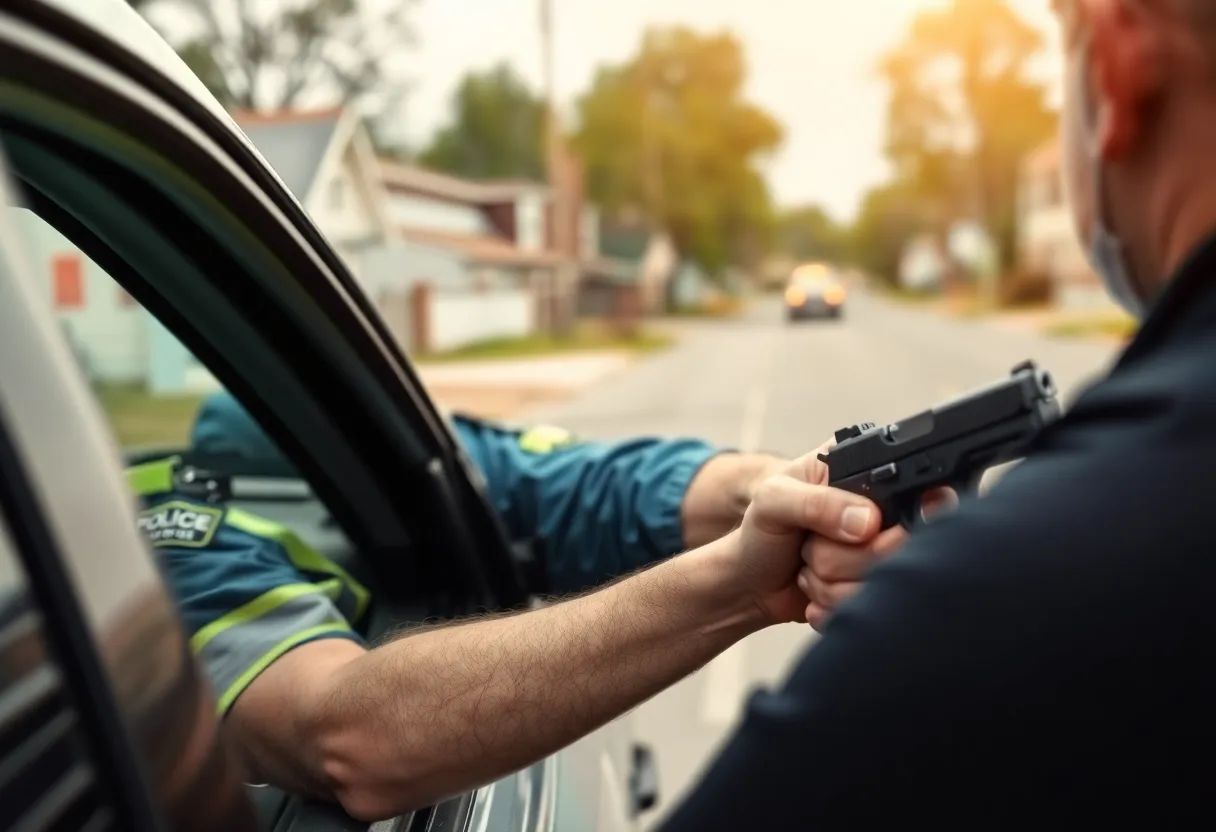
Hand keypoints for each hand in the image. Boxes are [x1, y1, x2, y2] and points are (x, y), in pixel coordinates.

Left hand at [733, 440, 883, 624]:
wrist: (750, 582)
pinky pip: (872, 600)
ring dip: (833, 581)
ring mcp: (879, 549)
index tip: (858, 528)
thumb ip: (816, 502)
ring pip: (882, 576)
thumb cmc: (760, 532)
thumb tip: (867, 522)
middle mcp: (878, 507)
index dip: (880, 514)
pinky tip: (815, 587)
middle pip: (895, 541)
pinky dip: (834, 600)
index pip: (902, 486)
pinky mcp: (873, 584)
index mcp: (858, 467)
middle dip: (842, 554)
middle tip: (810, 544)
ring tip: (809, 563)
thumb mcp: (773, 500)